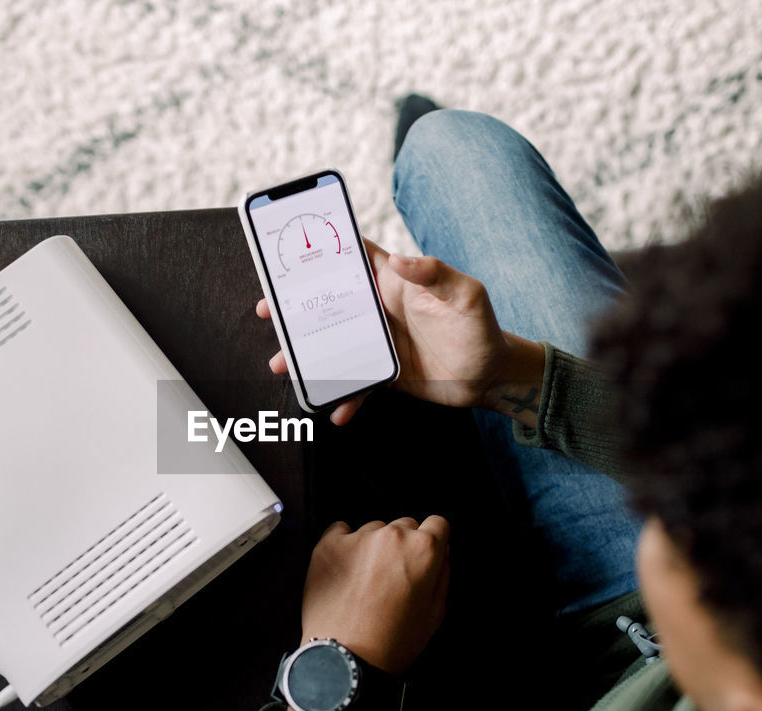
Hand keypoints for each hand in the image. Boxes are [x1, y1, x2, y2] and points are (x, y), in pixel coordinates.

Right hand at [257, 240, 543, 424]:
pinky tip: (336, 410)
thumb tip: (402, 260)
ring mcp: (379, 341)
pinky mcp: (384, 371)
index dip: (323, 249)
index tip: (291, 250)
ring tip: (284, 364)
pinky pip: (356, 382)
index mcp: (395, 281)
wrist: (491, 376)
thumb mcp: (466, 294)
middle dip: (297, 305)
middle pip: (330, 301)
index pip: (354, 256)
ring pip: (333, 343)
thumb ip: (435, 274)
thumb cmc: (482, 327)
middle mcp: (381, 308)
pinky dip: (345, 396)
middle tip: (270, 310)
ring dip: (307, 354)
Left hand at [285, 516, 449, 710]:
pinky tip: (345, 570)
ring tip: (365, 581)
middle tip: (392, 577)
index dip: (433, 540)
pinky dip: (344, 544)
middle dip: (402, 546)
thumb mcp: (435, 614)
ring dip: (373, 547)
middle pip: (405, 526)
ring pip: (373, 529)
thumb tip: (441, 553)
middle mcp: (393, 535)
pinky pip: (340, 530)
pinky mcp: (328, 544)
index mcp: (424, 550)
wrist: (346, 657)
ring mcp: (358, 537)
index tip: (424, 554)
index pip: (438, 524)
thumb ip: (443, 575)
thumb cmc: (392, 642)